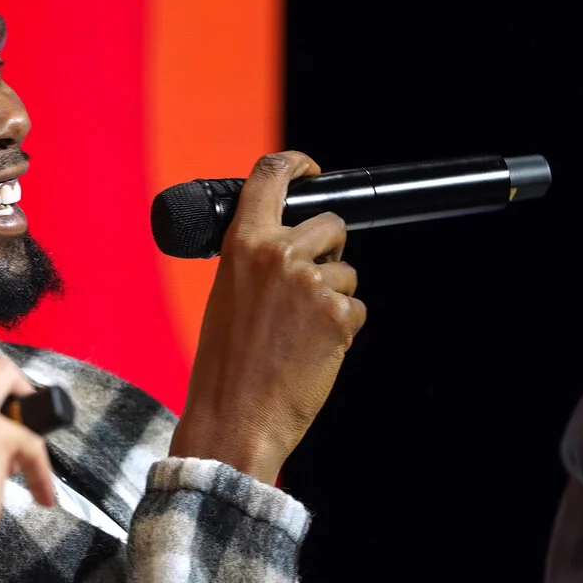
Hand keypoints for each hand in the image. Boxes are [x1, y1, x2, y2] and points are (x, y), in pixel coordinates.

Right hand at [170, 150, 365, 483]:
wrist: (235, 418)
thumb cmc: (225, 365)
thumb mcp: (228, 295)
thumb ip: (257, 261)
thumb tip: (294, 245)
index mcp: (242, 243)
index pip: (271, 176)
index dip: (297, 164)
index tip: (311, 169)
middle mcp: (278, 253)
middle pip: (331, 225)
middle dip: (328, 253)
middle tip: (305, 293)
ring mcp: (311, 283)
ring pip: (347, 272)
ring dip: (334, 298)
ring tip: (299, 334)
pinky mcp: (338, 314)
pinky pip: (356, 308)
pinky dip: (342, 329)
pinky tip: (313, 351)